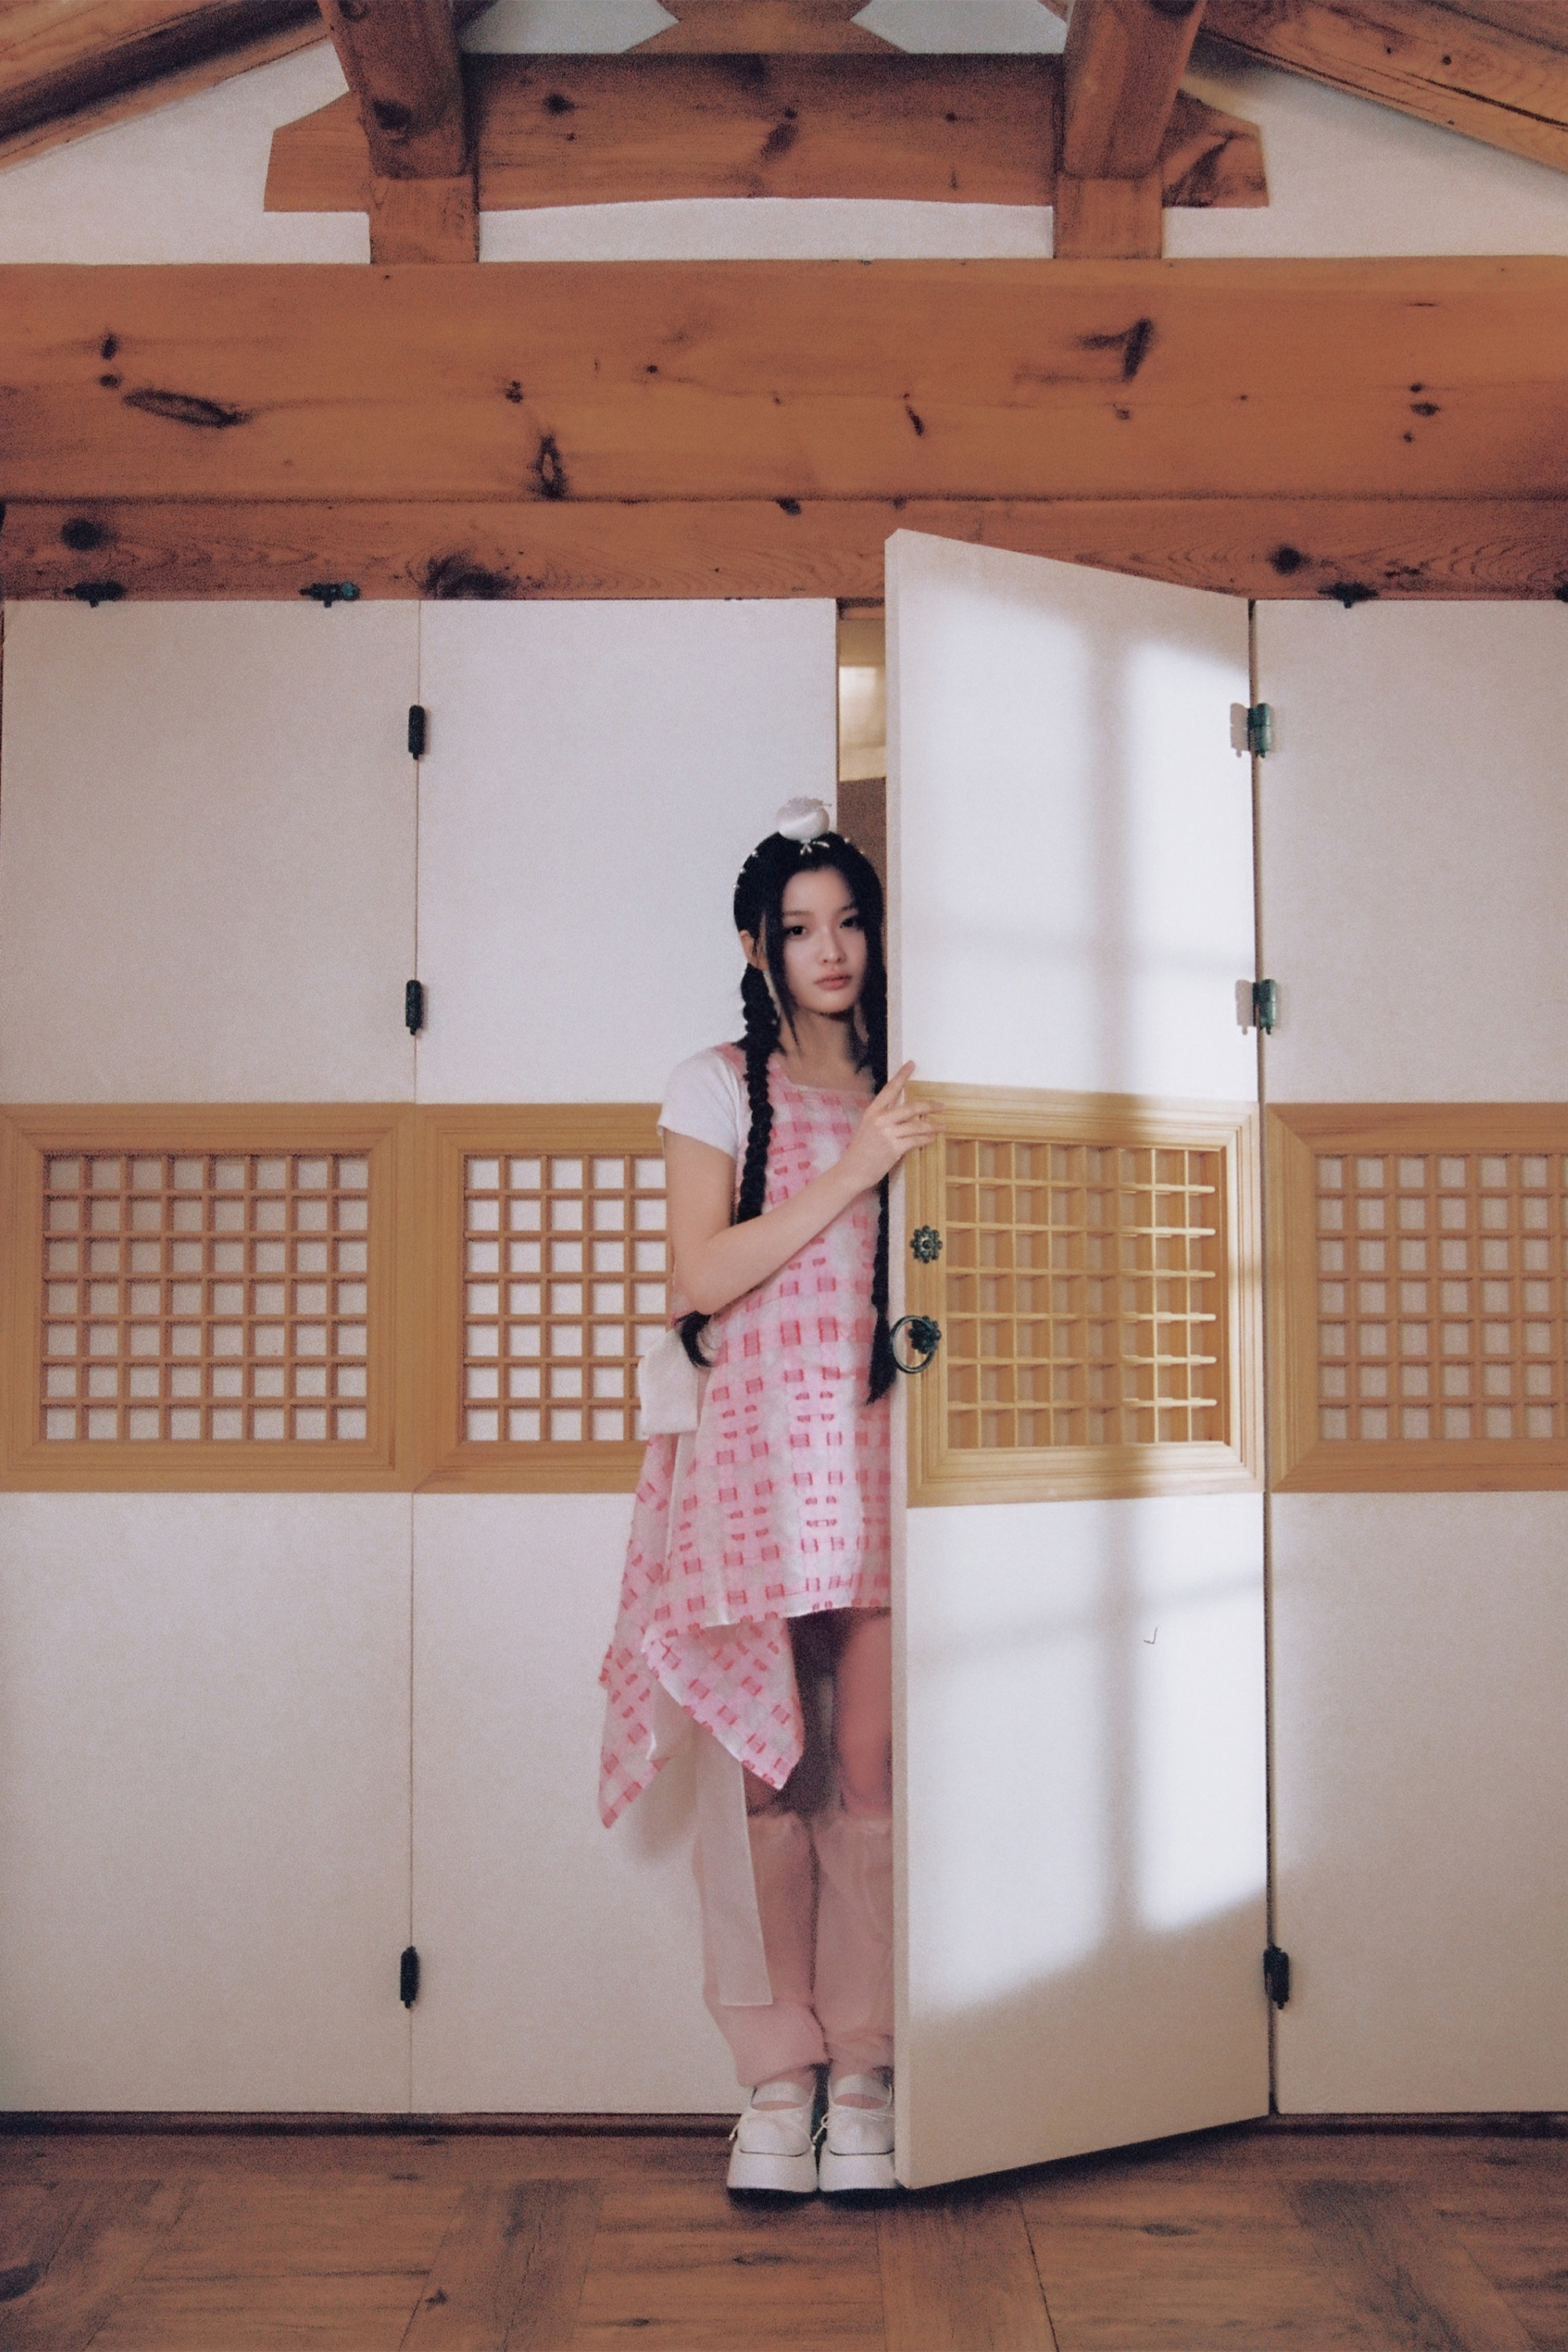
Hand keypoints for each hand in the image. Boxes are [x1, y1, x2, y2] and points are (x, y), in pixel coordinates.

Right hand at [841, 1063, 940, 1191]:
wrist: (852, 1171)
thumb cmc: (861, 1150)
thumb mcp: (868, 1128)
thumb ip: (885, 1118)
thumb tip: (909, 1111)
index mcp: (872, 1112)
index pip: (890, 1089)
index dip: (902, 1076)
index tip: (911, 1065)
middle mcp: (880, 1120)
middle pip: (910, 1107)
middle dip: (929, 1105)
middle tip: (941, 1105)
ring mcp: (887, 1134)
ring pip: (917, 1125)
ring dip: (933, 1125)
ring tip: (942, 1126)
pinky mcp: (894, 1149)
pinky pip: (916, 1141)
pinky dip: (927, 1139)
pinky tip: (932, 1138)